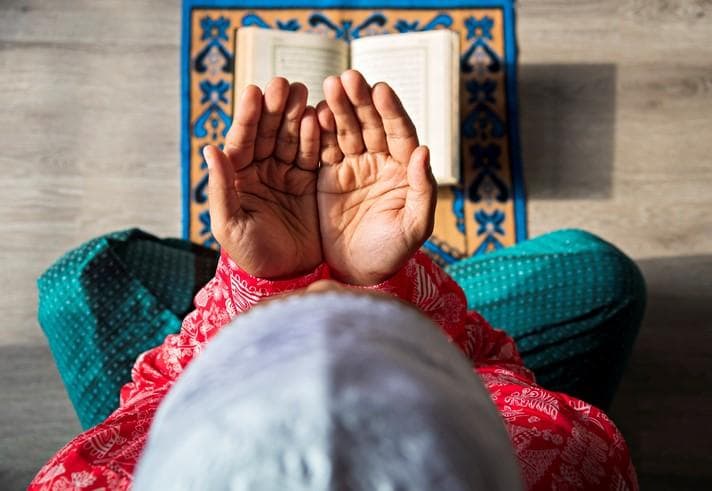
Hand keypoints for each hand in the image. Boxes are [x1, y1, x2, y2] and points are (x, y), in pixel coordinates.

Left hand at [204, 78, 321, 278]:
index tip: (253, 92)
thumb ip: (221, 188)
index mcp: (239, 177)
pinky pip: (315, 155)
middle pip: (269, 132)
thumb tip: (209, 149)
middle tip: (283, 84)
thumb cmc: (251, 255)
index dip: (248, 117)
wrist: (287, 277)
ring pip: (292, 138)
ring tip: (303, 92)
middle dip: (275, 108)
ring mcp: (288, 174)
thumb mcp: (230, 225)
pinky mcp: (311, 182)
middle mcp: (262, 170)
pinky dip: (317, 137)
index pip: (242, 141)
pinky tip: (319, 117)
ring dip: (296, 114)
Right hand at [316, 70, 435, 284]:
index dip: (390, 111)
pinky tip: (312, 114)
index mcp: (403, 170)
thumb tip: (423, 150)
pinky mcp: (327, 176)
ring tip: (328, 87)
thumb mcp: (413, 227)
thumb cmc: (392, 253)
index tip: (380, 89)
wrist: (357, 273)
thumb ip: (422, 190)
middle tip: (347, 78)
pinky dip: (317, 131)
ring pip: (346, 130)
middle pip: (371, 124)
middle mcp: (379, 162)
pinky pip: (322, 148)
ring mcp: (352, 167)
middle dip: (360, 101)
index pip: (399, 133)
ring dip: (338, 108)